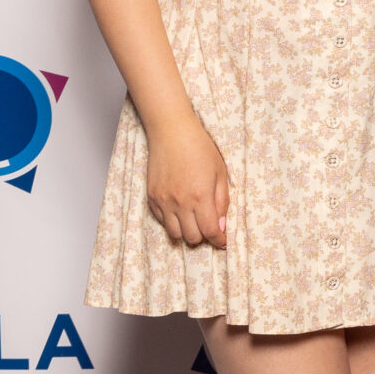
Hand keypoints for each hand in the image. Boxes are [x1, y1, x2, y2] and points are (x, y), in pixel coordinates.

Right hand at [144, 115, 231, 246]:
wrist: (172, 132)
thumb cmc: (200, 148)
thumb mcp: (220, 172)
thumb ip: (222, 201)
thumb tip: (221, 225)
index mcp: (201, 196)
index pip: (210, 231)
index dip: (218, 240)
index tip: (223, 241)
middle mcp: (180, 202)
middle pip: (192, 237)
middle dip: (203, 236)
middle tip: (209, 226)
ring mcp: (163, 201)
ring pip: (174, 234)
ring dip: (186, 232)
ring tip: (194, 221)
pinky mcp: (152, 198)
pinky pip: (161, 222)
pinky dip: (172, 222)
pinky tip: (180, 211)